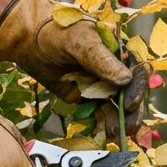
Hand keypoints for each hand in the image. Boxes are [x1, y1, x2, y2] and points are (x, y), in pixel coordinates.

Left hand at [0, 0, 145, 139]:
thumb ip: (102, 60)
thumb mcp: (80, 41)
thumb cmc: (56, 31)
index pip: (137, 71)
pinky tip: (106, 134)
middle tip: (128, 128)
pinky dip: (104, 124)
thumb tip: (125, 80)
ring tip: (115, 135)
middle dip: (131, 111)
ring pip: (117, 105)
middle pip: (131, 92)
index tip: (129, 104)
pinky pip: (101, 112)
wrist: (28, 39)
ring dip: (119, 121)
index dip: (137, 88)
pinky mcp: (89, 97)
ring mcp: (103, 84)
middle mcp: (116, 69)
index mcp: (121, 50)